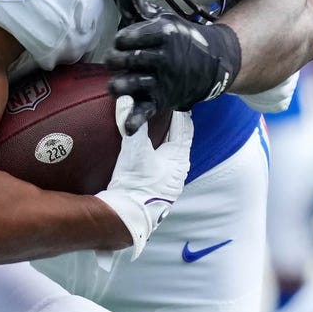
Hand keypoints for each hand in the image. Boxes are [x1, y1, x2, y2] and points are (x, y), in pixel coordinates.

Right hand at [96, 96, 193, 258]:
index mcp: (180, 156)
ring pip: (170, 149)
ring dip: (164, 136)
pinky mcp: (157, 184)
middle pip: (179, 137)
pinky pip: (160, 159)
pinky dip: (155, 148)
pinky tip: (145, 146)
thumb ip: (132, 124)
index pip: (185, 126)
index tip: (174, 95)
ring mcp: (169, 177)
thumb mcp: (135, 150)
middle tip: (163, 104)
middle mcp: (179, 167)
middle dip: (173, 122)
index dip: (180, 110)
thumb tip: (127, 98)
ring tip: (154, 120)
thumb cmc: (137, 183)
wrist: (129, 216)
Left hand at [106, 0, 240, 133]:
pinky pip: (146, 112)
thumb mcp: (163, 18)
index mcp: (162, 34)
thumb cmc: (179, 38)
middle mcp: (163, 58)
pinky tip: (126, 127)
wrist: (215, 63)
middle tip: (118, 60)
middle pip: (125, 59)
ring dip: (119, 85)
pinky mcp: (162, 101)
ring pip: (130, 84)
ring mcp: (163, 81)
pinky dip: (136, 121)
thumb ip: (139, 4)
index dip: (121, 39)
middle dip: (116, 59)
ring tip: (117, 84)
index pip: (127, 37)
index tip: (123, 40)